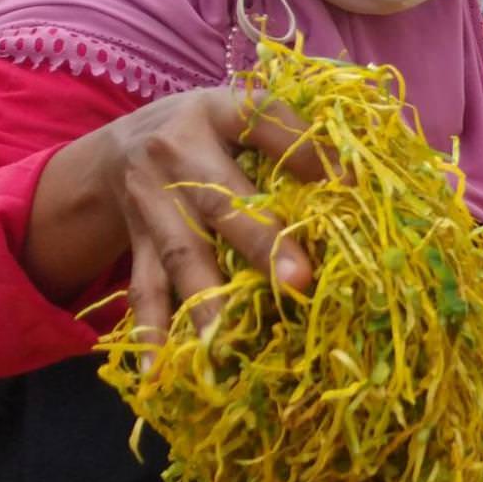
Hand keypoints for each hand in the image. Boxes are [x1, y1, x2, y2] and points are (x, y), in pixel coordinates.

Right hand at [26, 86, 327, 351]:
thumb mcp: (244, 114)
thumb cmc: (211, 133)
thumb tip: (361, 182)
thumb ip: (295, 138)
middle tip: (298, 283)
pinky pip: (144, 288)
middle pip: (223, 202)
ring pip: (182, 253)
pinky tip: (156, 370)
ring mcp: (152, 201)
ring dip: (206, 300)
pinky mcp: (136, 240)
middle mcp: (177, 153)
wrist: (121, 144)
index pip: (264, 123)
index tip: (352, 189)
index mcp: (217, 111)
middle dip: (262, 244)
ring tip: (225, 342)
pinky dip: (151, 330)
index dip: (308, 154)